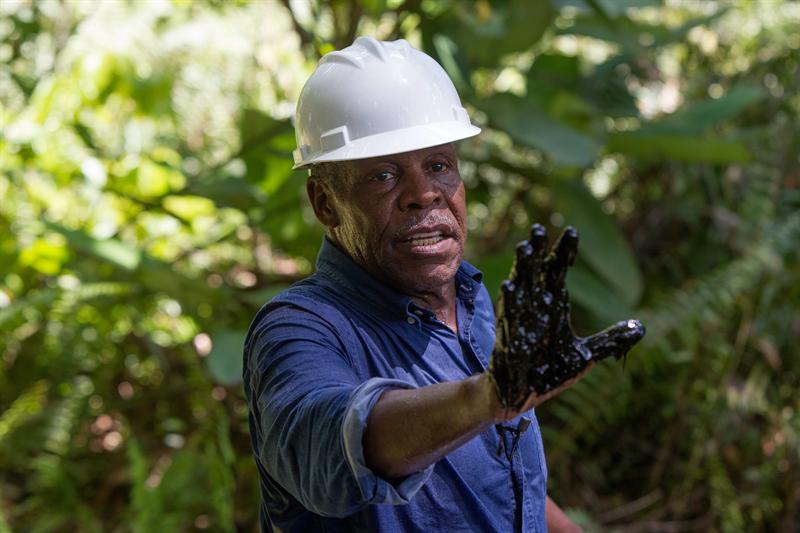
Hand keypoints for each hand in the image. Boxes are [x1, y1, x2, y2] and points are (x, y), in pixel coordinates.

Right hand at [488, 224, 644, 411]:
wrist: (520, 397)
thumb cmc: (549, 372)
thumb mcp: (585, 356)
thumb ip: (611, 340)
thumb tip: (641, 326)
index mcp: (552, 309)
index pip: (557, 274)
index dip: (564, 253)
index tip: (572, 231)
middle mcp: (534, 311)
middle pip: (535, 275)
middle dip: (537, 252)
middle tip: (538, 229)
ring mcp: (520, 324)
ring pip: (521, 290)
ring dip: (522, 269)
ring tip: (524, 247)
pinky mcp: (510, 341)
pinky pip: (509, 318)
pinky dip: (510, 302)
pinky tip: (509, 285)